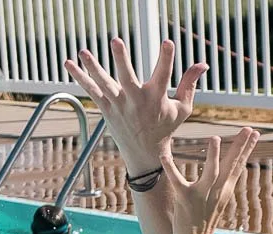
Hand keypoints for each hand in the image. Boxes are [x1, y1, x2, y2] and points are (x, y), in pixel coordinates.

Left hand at [66, 38, 206, 174]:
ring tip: (83, 52)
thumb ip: (190, 84)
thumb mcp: (182, 108)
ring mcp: (119, 105)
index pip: (163, 75)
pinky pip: (91, 91)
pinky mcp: (106, 109)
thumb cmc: (166, 127)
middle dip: (122, 59)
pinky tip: (68, 63)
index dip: (166, 58)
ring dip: (93, 68)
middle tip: (117, 41)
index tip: (168, 43)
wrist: (146, 154)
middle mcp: (136, 101)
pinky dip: (79, 78)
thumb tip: (203, 63)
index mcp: (157, 99)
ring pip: (104, 84)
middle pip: (127, 77)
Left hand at [157, 127, 258, 233]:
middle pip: (231, 165)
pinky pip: (177, 181)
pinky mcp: (185, 199)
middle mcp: (216, 192)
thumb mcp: (217, 201)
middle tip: (249, 129)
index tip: (255, 133)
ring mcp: (202, 196)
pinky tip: (164, 156)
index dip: (247, 149)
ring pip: (211, 173)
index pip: (238, 166)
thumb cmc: (204, 221)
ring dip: (213, 156)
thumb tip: (224, 169)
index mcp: (224, 190)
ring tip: (215, 138)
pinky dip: (170, 168)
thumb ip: (220, 183)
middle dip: (240, 146)